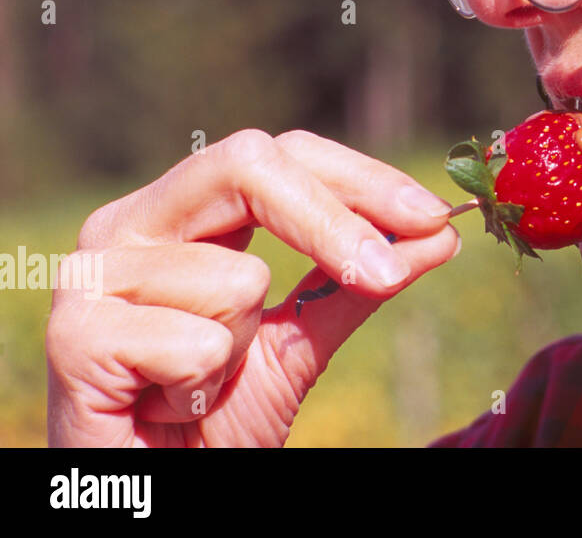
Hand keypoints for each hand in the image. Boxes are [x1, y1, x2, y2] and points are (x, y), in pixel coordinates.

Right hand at [46, 129, 459, 446]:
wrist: (154, 493)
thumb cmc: (215, 418)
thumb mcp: (302, 341)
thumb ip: (358, 283)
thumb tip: (439, 233)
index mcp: (181, 212)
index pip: (278, 155)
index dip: (359, 178)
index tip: (433, 215)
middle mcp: (129, 224)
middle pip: (248, 165)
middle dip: (335, 222)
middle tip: (389, 275)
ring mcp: (92, 274)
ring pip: (235, 277)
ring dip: (243, 350)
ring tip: (200, 384)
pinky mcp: (75, 336)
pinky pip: (196, 344)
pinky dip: (201, 389)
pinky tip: (165, 406)